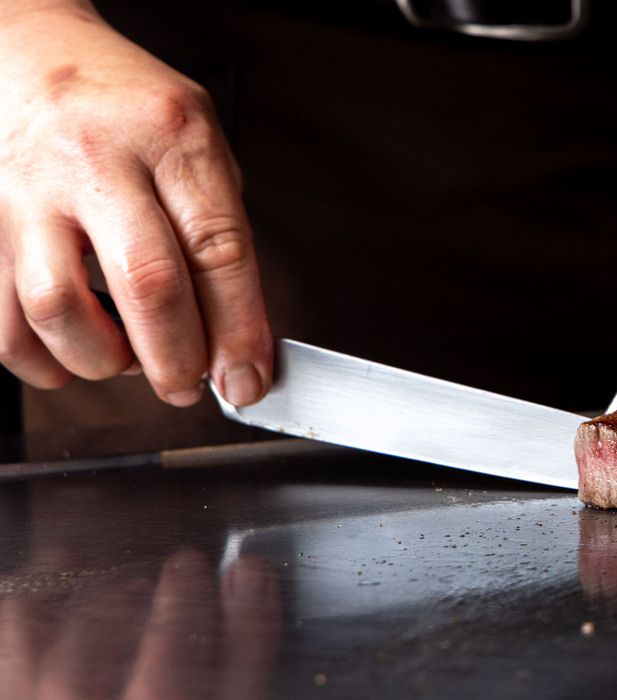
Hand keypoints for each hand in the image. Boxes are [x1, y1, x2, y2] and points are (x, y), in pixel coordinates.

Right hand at [0, 0, 271, 405]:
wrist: (28, 50)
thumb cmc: (126, 107)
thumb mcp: (198, 142)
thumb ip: (220, 231)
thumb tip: (240, 335)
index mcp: (173, 136)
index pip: (218, 250)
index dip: (238, 331)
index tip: (247, 379)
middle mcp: (98, 159)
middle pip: (147, 285)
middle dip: (177, 359)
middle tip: (188, 386)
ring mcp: (31, 190)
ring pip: (60, 309)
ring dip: (103, 361)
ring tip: (127, 360)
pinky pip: (3, 317)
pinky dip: (40, 358)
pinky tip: (71, 354)